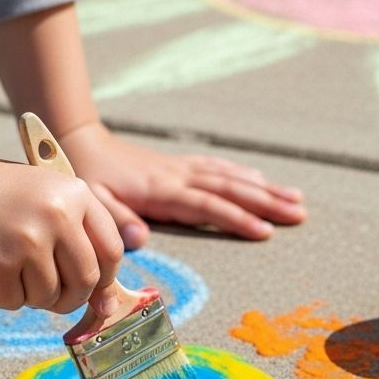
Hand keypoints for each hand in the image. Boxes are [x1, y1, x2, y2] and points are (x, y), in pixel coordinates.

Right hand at [0, 61, 124, 316]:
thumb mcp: (45, 198)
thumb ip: (79, 243)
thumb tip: (108, 306)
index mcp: (75, 194)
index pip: (112, 252)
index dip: (103, 276)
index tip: (88, 282)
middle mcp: (57, 216)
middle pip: (86, 282)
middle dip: (70, 295)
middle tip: (49, 289)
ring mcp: (27, 242)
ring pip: (50, 297)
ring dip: (31, 294)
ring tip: (9, 266)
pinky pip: (15, 303)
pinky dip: (2, 295)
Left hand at [58, 121, 306, 249]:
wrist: (80, 140)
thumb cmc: (86, 176)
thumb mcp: (92, 201)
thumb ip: (116, 220)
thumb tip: (140, 239)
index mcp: (161, 191)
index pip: (207, 206)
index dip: (236, 219)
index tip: (265, 232)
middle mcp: (177, 177)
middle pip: (230, 189)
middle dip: (267, 203)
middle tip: (299, 215)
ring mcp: (181, 169)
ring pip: (230, 177)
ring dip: (264, 188)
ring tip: (295, 200)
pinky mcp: (179, 165)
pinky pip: (219, 168)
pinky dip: (243, 174)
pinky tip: (261, 178)